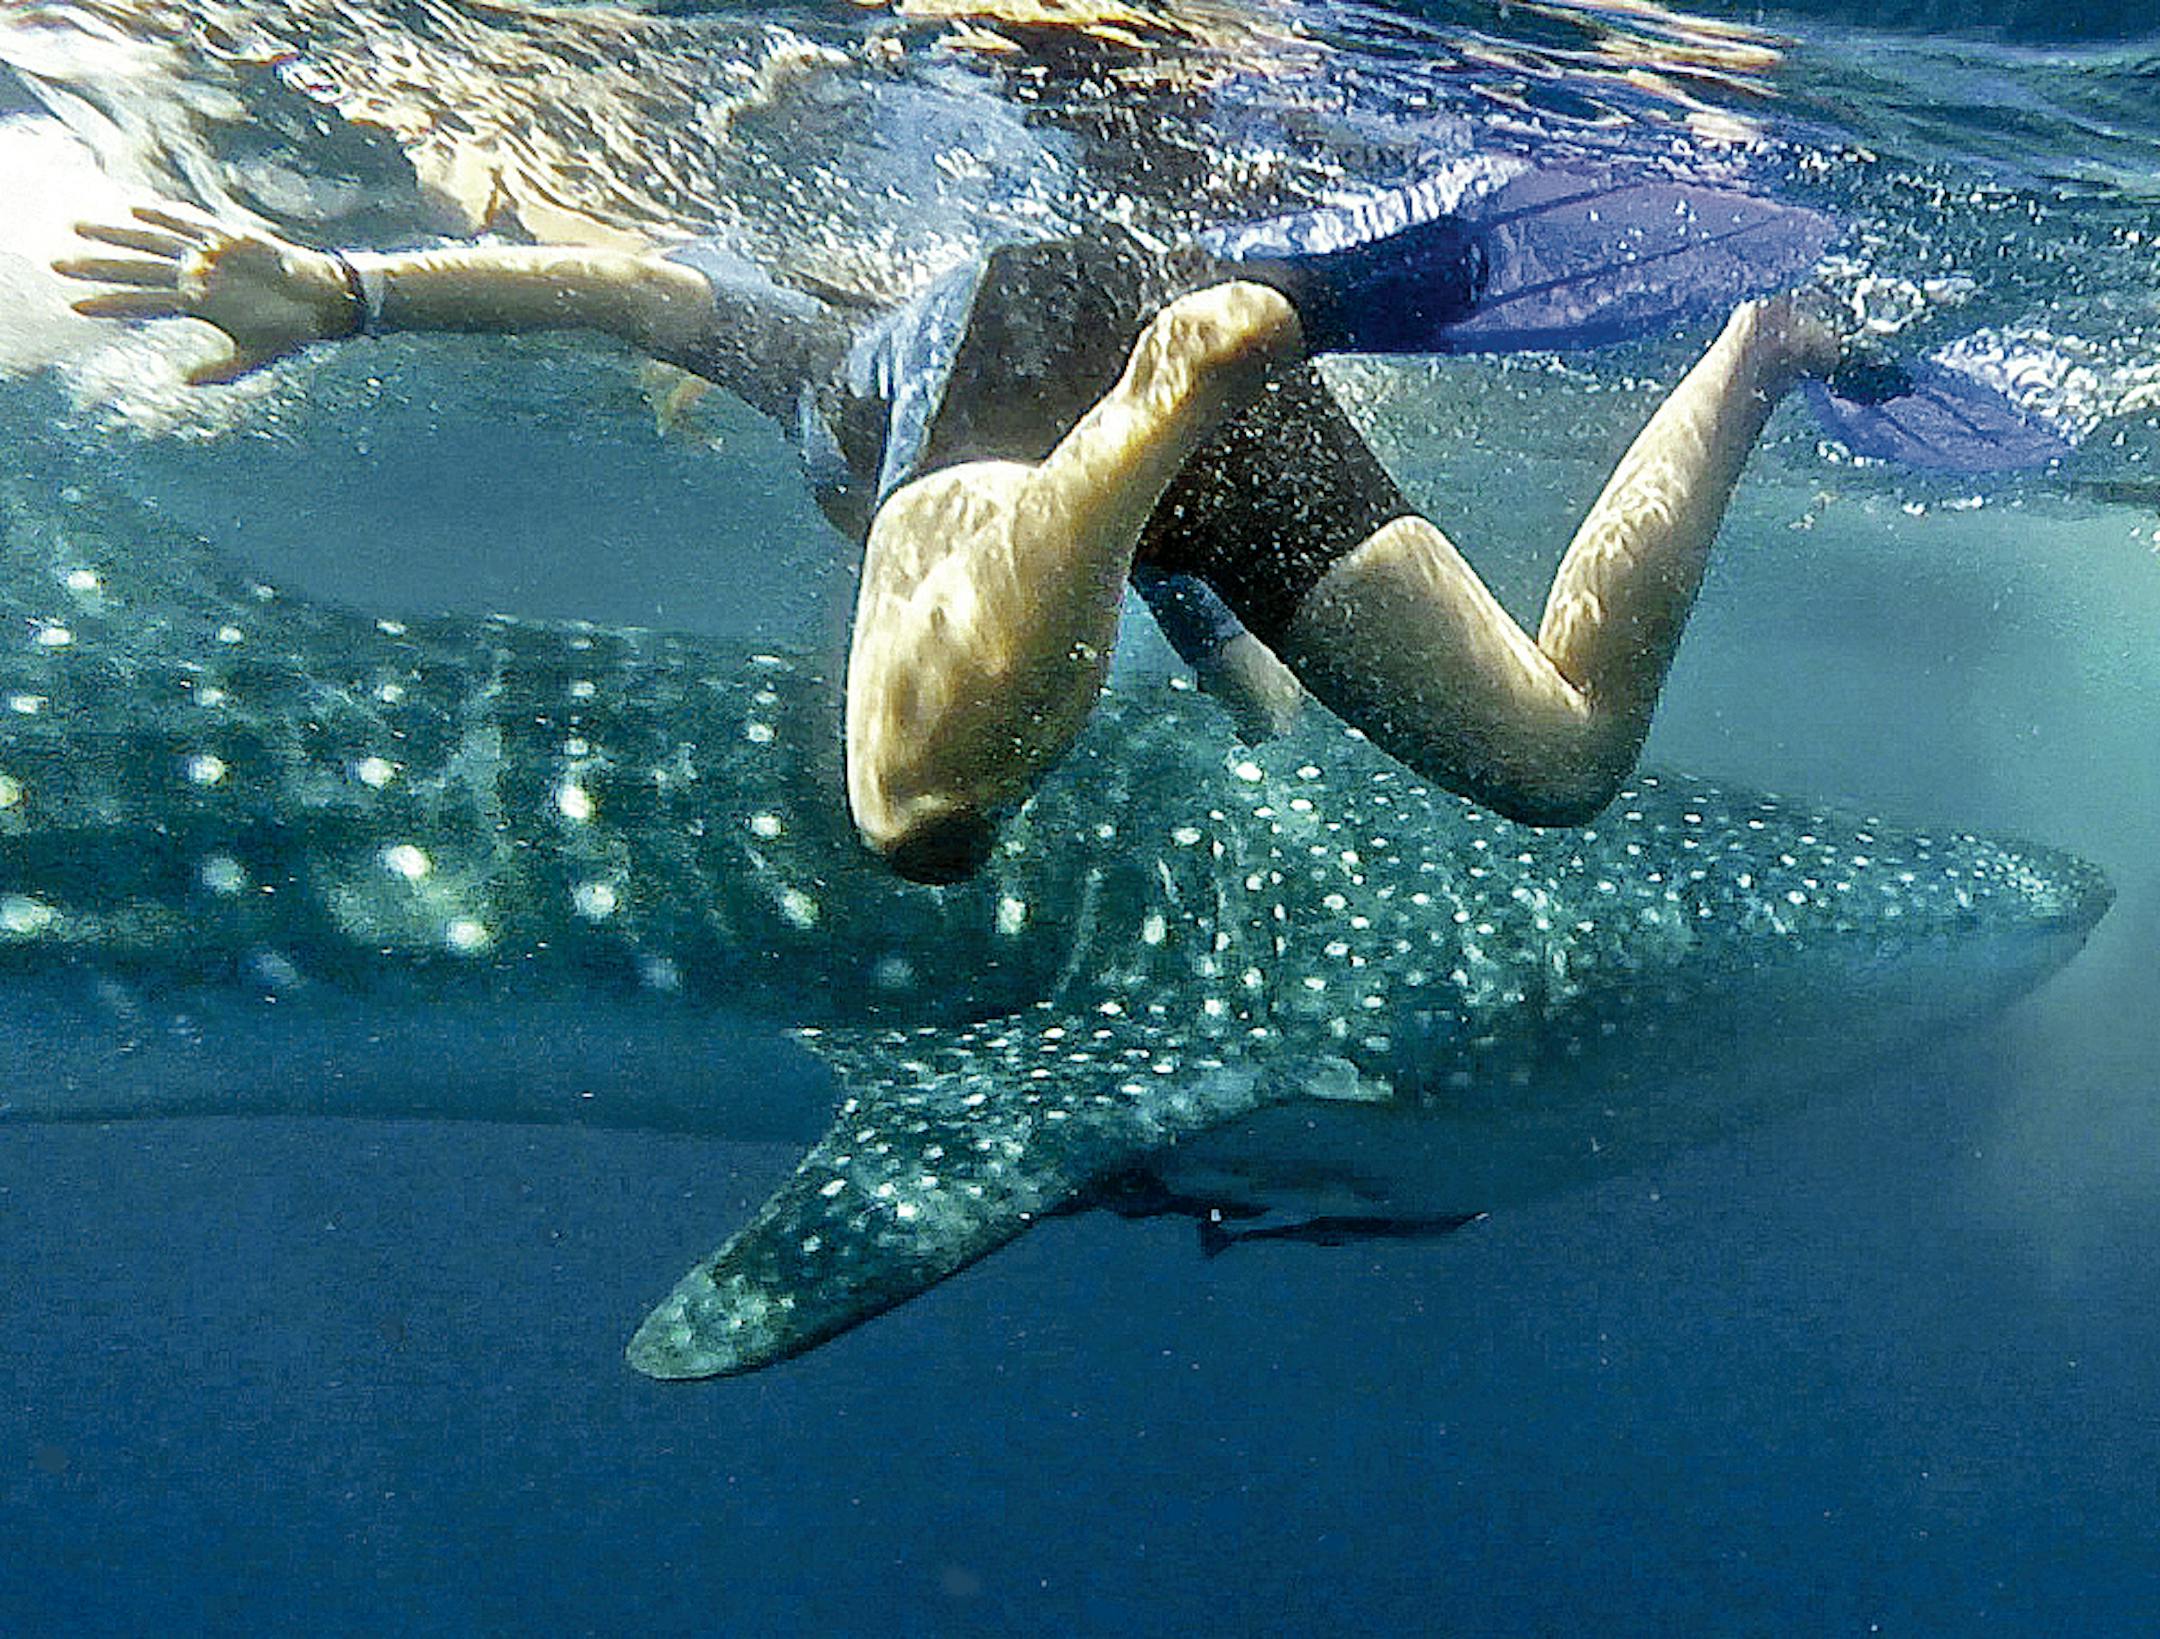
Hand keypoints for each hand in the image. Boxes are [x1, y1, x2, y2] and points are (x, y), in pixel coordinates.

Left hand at [53, 203, 358, 384]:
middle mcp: (196, 275)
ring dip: (119, 235)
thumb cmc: (288, 329)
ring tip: (81, 228)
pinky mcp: (232, 239)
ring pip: (155, 242)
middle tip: (57, 262)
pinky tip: (137, 208)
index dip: (109, 303)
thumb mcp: (251, 355)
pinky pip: (193, 225)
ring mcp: (211, 255)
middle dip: (99, 265)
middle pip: (138, 266)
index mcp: (197, 302)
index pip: (142, 301)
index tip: (73, 305)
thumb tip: (181, 381)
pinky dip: (167, 217)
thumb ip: (218, 369)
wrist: (324, 305)